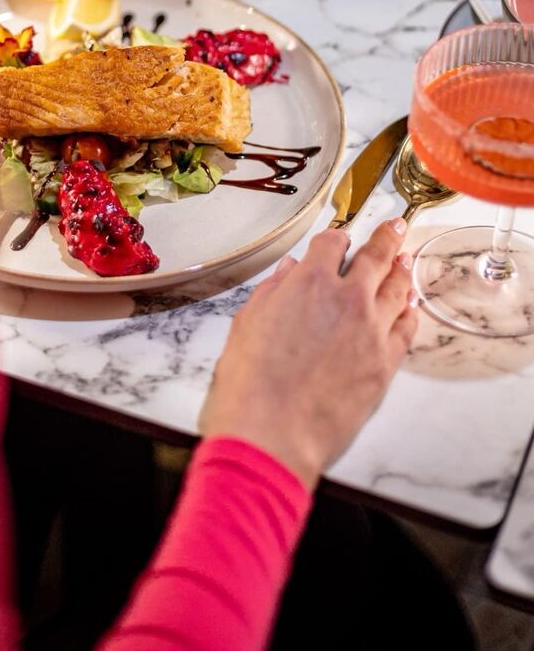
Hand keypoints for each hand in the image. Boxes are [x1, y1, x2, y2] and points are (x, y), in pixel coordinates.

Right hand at [201, 219, 416, 489]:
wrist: (274, 430)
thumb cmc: (252, 381)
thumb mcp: (248, 323)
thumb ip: (273, 292)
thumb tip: (288, 274)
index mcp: (310, 282)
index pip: (332, 243)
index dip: (336, 238)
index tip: (339, 239)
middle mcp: (348, 299)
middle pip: (376, 257)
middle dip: (387, 238)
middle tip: (396, 227)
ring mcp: (372, 330)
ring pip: (396, 290)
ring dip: (401, 271)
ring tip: (405, 260)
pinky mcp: (385, 363)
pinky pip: (405, 329)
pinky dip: (409, 313)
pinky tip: (410, 307)